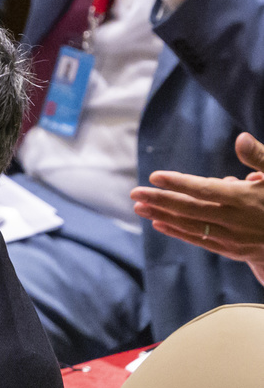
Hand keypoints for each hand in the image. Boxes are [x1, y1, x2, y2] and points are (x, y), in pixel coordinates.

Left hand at [131, 133, 263, 284]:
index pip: (205, 189)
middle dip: (161, 200)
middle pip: (190, 209)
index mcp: (245, 199)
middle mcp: (235, 220)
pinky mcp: (230, 250)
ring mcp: (232, 238)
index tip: (155, 176)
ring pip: (190, 226)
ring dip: (162, 216)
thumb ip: (259, 156)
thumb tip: (240, 138)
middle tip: (135, 193)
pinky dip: (177, 232)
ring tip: (139, 207)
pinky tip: (158, 223)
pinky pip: (198, 240)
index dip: (179, 183)